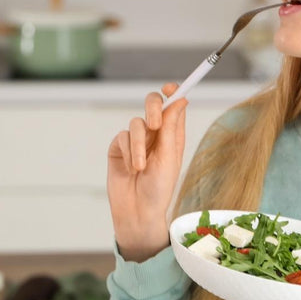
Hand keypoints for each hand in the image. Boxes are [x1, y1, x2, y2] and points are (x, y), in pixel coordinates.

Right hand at [107, 82, 188, 261]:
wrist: (137, 211)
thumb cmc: (159, 189)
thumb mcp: (169, 157)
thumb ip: (172, 127)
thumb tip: (181, 99)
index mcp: (173, 135)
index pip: (173, 106)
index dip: (173, 92)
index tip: (171, 88)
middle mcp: (155, 135)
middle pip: (152, 105)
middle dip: (152, 109)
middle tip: (155, 124)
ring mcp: (136, 140)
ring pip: (136, 123)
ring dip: (139, 145)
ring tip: (141, 167)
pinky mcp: (119, 148)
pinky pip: (122, 137)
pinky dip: (128, 152)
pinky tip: (131, 168)